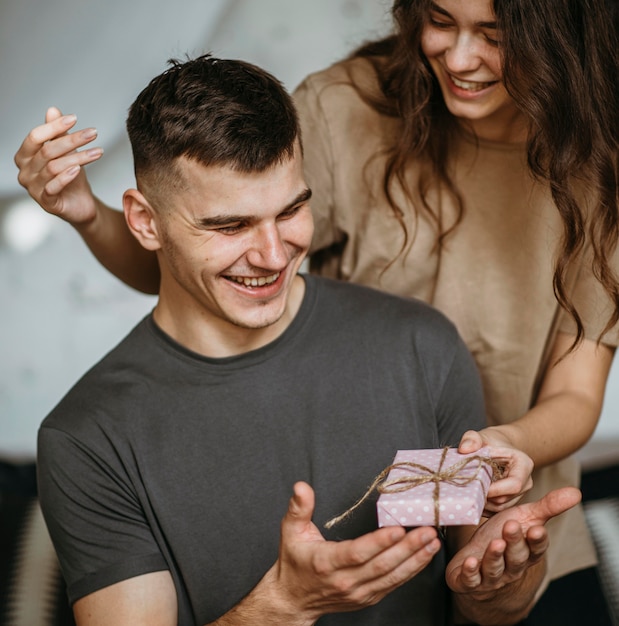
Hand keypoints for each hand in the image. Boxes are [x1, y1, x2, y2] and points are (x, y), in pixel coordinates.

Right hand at [14, 107, 101, 224]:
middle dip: (72, 140)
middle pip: (47, 151)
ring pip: (53, 167)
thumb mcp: (66, 153)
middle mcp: (25, 172)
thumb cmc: (71, 177)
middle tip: (93, 133)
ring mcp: (33, 188)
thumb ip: (57, 134)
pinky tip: (78, 169)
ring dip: (78, 157)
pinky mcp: (46, 202)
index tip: (75, 118)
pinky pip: (53, 187)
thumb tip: (52, 110)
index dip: (54, 126)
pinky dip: (66, 177)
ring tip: (98, 151)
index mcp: (25, 156)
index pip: (35, 137)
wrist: (81, 204)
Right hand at [262, 482, 441, 622]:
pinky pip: (392, 585)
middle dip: (408, 548)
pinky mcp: (367, 598)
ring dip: (415, 560)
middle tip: (427, 531)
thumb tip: (301, 486)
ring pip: (391, 577)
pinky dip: (410, 571)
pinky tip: (423, 557)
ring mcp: (358, 592)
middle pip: (381, 565)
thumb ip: (298, 507)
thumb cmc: (294, 561)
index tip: (397, 529)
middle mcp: (345, 581)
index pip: (357, 553)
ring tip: (432, 542)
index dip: (379, 542)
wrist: (293, 600)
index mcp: (326, 562)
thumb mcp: (290, 531)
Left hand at [445, 486, 580, 596]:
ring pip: (495, 568)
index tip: (536, 529)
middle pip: (516, 557)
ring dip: (494, 557)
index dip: (536, 540)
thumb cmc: (502, 534)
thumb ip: (547, 507)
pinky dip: (470, 573)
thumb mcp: (524, 518)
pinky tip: (469, 562)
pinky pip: (471, 579)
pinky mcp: (470, 581)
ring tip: (495, 543)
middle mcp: (511, 567)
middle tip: (511, 526)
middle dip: (515, 543)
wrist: (478, 561)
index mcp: (526, 552)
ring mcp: (491, 576)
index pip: (535, 548)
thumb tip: (576, 492)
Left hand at [459, 429, 533, 511]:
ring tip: (466, 494)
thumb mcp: (481, 436)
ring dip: (482, 504)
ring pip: (500, 507)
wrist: (496, 447)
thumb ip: (472, 439)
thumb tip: (464, 449)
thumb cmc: (490, 441)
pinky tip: (471, 499)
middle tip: (465, 491)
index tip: (474, 485)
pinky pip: (496, 511)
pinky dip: (483, 507)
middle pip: (505, 499)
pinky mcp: (510, 502)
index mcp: (524, 465)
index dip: (494, 489)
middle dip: (484, 497)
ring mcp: (519, 495)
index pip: (514, 484)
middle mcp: (526, 483)